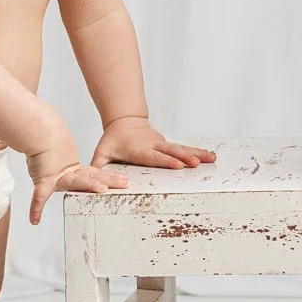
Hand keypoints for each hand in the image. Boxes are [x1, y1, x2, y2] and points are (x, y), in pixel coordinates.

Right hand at [25, 148, 130, 226]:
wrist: (37, 134)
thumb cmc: (46, 145)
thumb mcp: (58, 158)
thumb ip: (65, 166)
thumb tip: (69, 168)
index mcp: (73, 170)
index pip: (94, 174)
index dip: (109, 176)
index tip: (123, 180)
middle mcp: (69, 174)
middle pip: (93, 176)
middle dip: (110, 180)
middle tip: (125, 183)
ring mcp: (58, 177)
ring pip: (77, 181)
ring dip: (91, 185)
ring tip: (103, 190)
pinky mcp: (44, 180)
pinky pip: (39, 196)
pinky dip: (36, 207)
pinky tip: (35, 219)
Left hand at [90, 119, 215, 169]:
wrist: (125, 121)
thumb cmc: (113, 141)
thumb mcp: (102, 152)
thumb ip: (97, 166)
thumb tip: (90, 180)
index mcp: (139, 150)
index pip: (154, 157)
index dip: (166, 161)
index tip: (178, 165)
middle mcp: (154, 146)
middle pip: (171, 152)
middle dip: (184, 157)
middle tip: (195, 163)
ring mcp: (162, 143)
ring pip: (181, 148)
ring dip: (196, 154)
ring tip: (211, 159)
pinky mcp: (168, 144)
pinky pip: (185, 148)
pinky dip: (198, 152)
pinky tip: (210, 156)